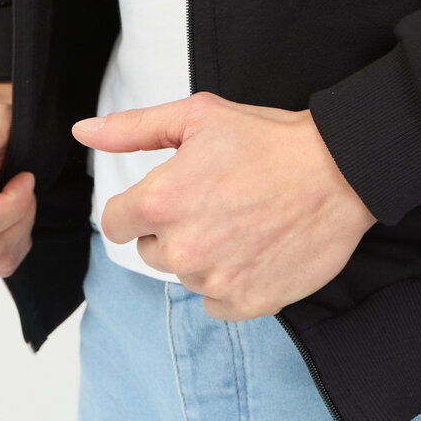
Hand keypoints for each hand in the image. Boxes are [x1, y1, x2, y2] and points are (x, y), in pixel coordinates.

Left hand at [73, 92, 375, 319]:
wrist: (338, 171)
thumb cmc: (268, 139)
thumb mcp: (197, 117)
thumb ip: (133, 128)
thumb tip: (83, 131)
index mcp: (160, 202)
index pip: (116, 223)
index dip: (140, 206)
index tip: (172, 194)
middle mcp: (181, 249)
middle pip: (151, 250)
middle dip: (174, 228)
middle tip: (217, 199)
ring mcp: (214, 281)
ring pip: (186, 273)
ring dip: (205, 253)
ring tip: (244, 219)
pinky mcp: (246, 304)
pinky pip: (217, 300)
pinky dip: (231, 280)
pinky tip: (256, 247)